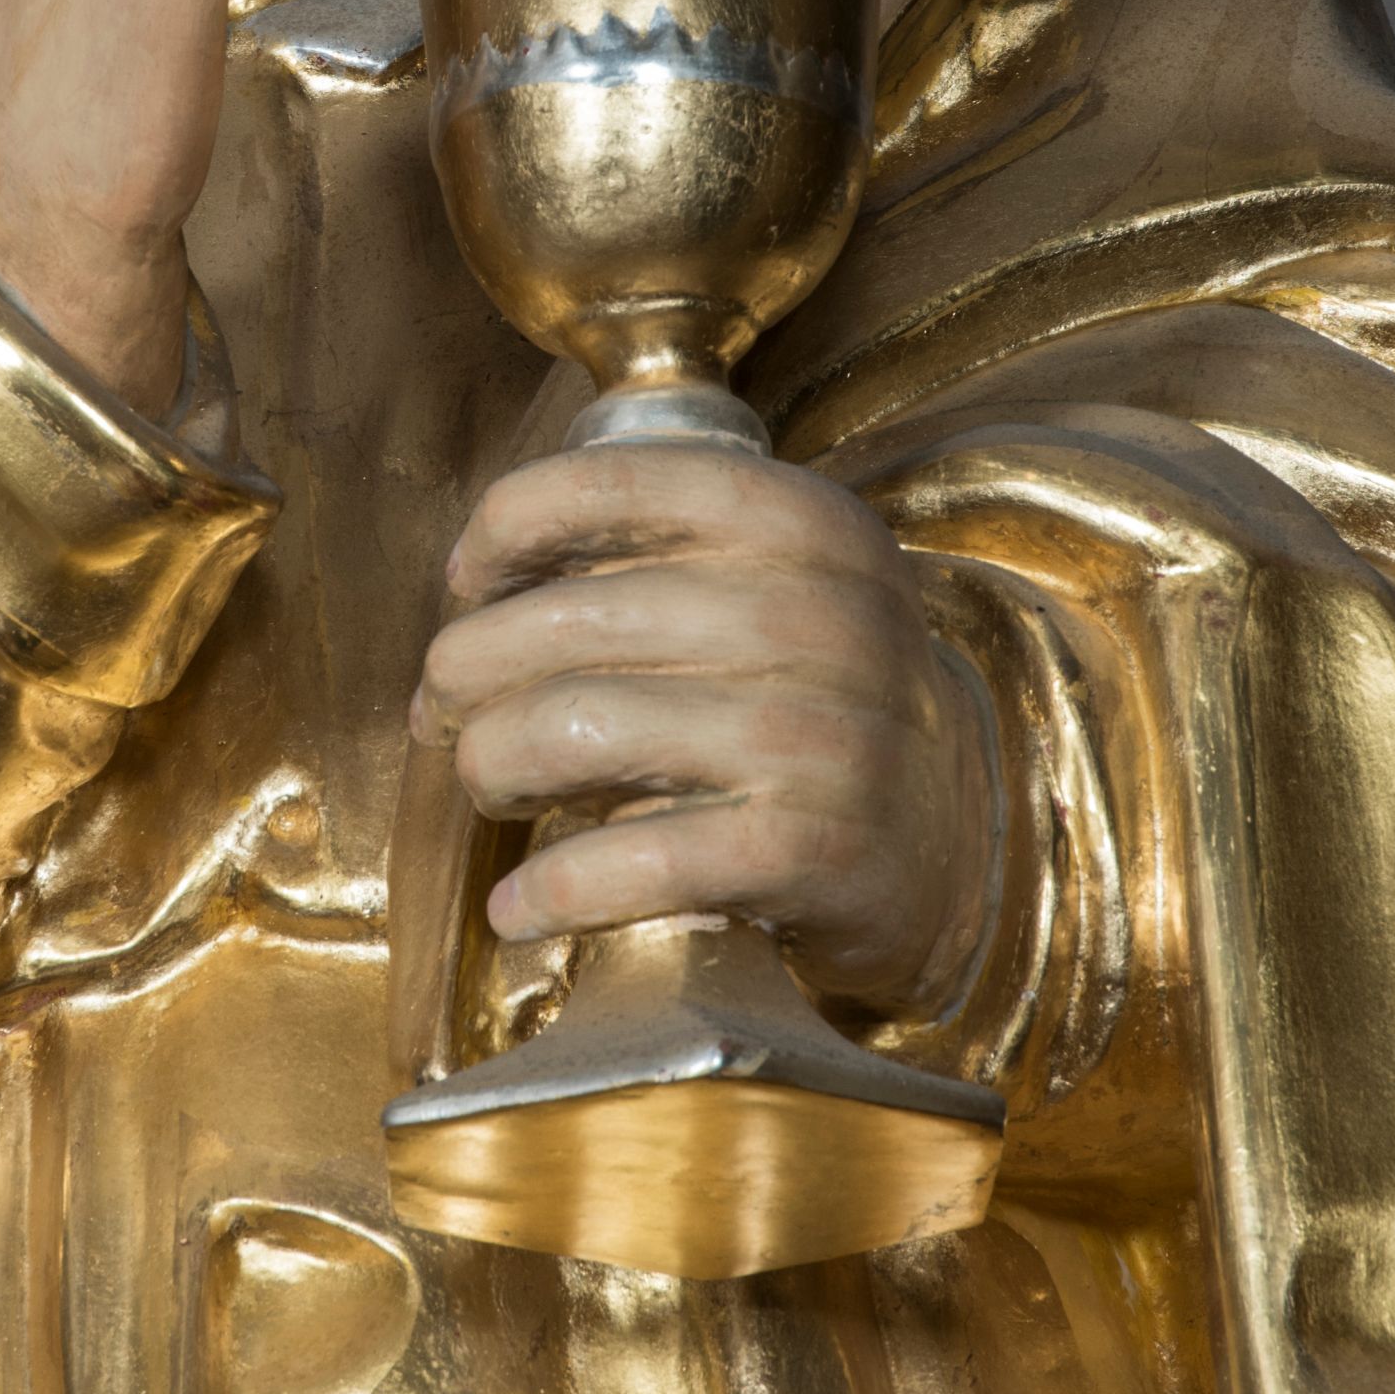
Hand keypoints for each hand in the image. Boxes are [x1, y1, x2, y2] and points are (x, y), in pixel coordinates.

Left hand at [410, 442, 995, 1009]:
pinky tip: (517, 910)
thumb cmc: (806, 699)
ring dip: (491, 767)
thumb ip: (649, 560)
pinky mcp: (812, 849)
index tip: (468, 581)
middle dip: (465, 672)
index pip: (609, 482)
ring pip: (577, 729)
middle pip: (564, 621)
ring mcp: (821, 735)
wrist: (951, 836)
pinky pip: (636, 860)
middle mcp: (819, 615)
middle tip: (443, 714)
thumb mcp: (770, 587)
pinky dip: (551, 892)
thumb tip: (469, 590)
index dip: (503, 529)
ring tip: (489, 788)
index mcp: (801, 523)